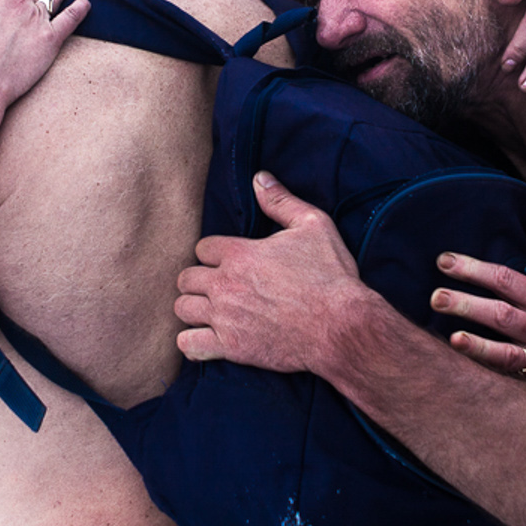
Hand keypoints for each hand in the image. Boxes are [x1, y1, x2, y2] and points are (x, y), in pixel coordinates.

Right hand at [0, 0, 88, 111]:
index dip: (4, 10)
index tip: (2, 22)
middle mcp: (18, 3)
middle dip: (25, 6)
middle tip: (23, 21)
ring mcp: (36, 19)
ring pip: (50, 0)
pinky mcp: (51, 38)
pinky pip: (70, 18)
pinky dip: (80, 9)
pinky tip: (87, 4)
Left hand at [176, 173, 369, 373]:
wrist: (342, 327)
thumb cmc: (331, 275)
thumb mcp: (314, 225)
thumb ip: (281, 201)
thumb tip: (259, 178)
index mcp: (239, 253)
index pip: (202, 249)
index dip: (214, 255)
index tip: (229, 262)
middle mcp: (225, 284)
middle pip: (186, 278)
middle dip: (200, 280)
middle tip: (219, 287)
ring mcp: (225, 317)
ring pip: (183, 308)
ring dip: (194, 308)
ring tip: (211, 311)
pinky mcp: (230, 347)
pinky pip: (187, 344)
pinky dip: (192, 341)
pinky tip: (207, 338)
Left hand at [432, 208, 525, 389]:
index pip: (506, 278)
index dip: (474, 268)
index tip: (444, 261)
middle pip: (500, 306)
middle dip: (465, 297)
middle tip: (434, 294)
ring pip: (502, 331)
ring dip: (470, 319)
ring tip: (440, 311)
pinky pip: (505, 362)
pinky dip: (480, 352)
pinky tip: (457, 344)